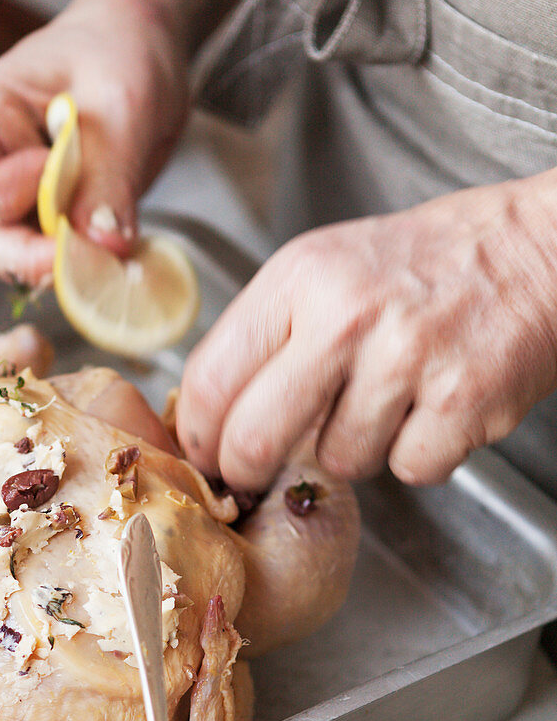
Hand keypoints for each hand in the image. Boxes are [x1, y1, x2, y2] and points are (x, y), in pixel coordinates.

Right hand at [0, 0, 190, 284]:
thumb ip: (109, 175)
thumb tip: (101, 247)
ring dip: (53, 268)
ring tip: (102, 253)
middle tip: (81, 253)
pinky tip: (112, 254)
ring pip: (10, 259)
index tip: (49, 174)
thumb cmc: (120, 51)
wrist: (146, 49)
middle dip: (21, 255)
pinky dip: (80, 269)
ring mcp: (21, 200)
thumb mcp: (122, 102)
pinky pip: (52, 261)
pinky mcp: (54, 222)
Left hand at [177, 174, 556, 487]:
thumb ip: (269, 335)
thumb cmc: (424, 265)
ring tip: (385, 401)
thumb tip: (215, 415)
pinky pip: (408, 470)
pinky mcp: (462, 403)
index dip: (198, 432)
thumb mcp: (325, 269)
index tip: (203, 451)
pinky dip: (419, 454)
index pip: (211, 377)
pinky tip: (431, 410)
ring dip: (354, 449)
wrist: (535, 249)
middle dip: (248, 470)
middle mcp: (346, 316)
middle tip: (255, 472)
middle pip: (255, 438)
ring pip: (338, 462)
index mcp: (300, 277)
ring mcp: (406, 360)